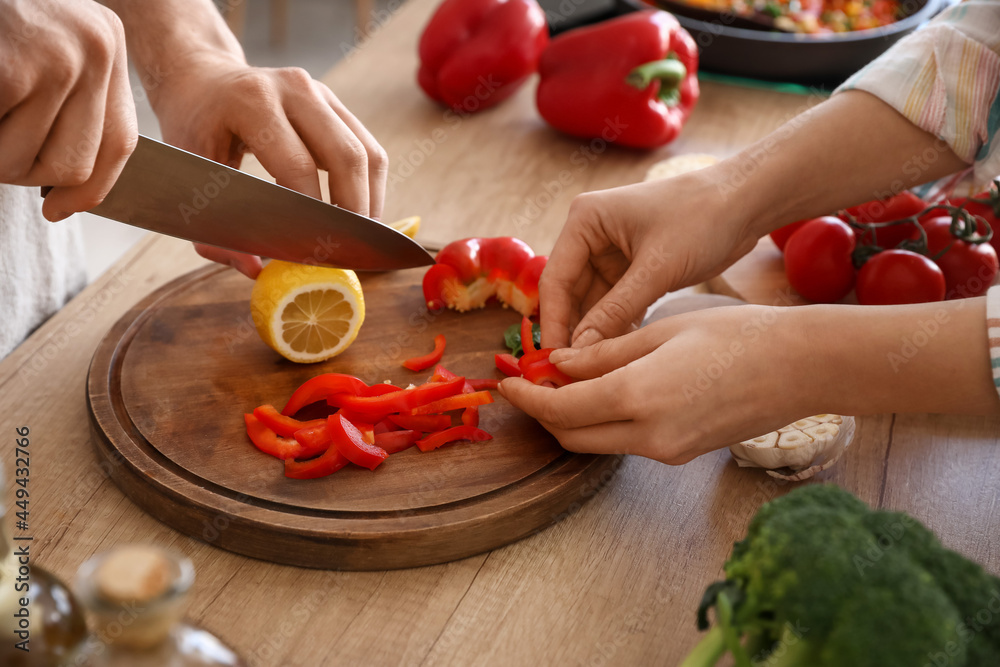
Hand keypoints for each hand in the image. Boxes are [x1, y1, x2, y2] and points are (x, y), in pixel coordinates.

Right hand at [0, 0, 136, 220]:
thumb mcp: (41, 47)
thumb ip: (68, 106)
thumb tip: (73, 194)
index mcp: (105, 42)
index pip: (121, 142)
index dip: (91, 188)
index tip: (59, 210)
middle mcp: (94, 47)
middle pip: (75, 165)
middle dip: (23, 170)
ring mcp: (56, 58)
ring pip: (26, 163)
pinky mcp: (12, 70)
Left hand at [150, 52, 387, 277]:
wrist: (203, 81)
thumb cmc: (194, 130)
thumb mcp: (189, 176)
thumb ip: (214, 228)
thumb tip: (254, 270)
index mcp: (252, 102)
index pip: (299, 166)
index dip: (312, 215)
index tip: (314, 252)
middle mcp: (294, 89)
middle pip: (348, 157)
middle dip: (353, 212)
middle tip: (346, 253)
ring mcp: (321, 93)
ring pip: (369, 153)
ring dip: (370, 201)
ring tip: (358, 237)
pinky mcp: (336, 104)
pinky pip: (369, 149)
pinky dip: (369, 187)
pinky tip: (356, 214)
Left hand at [501, 305, 809, 463]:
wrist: (798, 367)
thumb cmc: (735, 335)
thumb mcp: (660, 332)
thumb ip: (603, 353)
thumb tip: (558, 363)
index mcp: (638, 397)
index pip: (560, 409)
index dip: (526, 398)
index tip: (506, 383)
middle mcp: (649, 435)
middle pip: (571, 436)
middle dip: (542, 413)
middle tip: (528, 384)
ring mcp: (667, 451)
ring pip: (596, 442)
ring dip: (571, 418)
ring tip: (563, 382)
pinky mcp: (681, 454)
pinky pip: (626, 442)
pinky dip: (604, 422)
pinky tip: (603, 393)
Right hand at [540, 169, 758, 349]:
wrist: (746, 202)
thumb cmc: (703, 218)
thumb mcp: (657, 268)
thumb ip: (616, 310)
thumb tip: (580, 351)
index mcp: (585, 220)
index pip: (555, 280)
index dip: (553, 323)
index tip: (554, 361)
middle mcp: (591, 235)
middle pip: (569, 294)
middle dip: (573, 332)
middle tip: (572, 373)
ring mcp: (610, 252)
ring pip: (592, 303)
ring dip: (595, 333)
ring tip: (596, 370)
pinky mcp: (632, 268)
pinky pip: (614, 304)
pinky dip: (616, 326)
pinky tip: (620, 354)